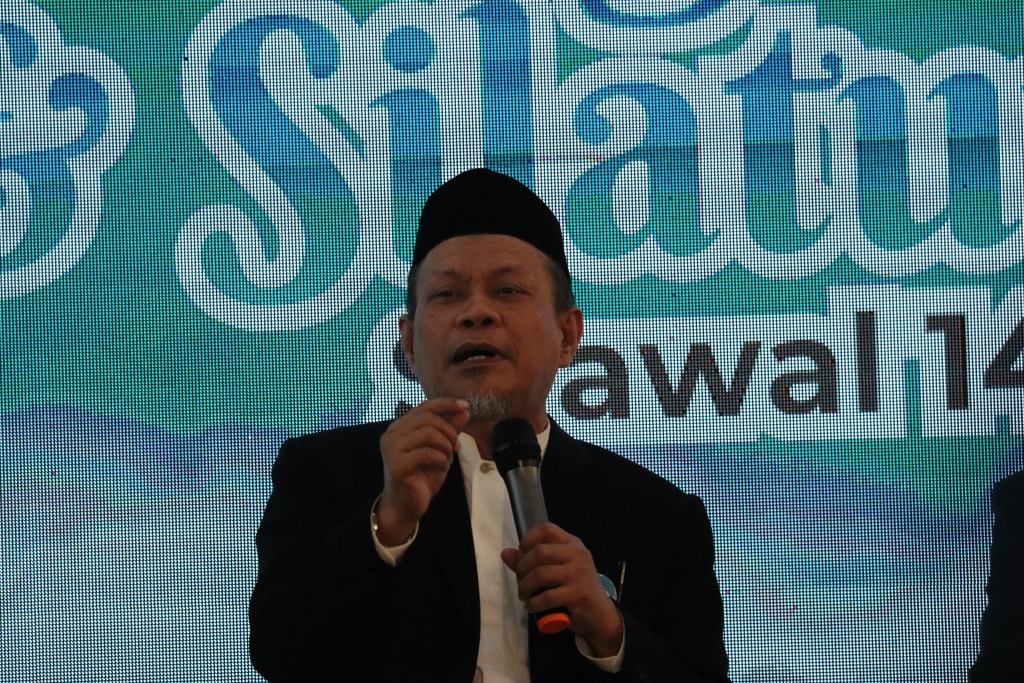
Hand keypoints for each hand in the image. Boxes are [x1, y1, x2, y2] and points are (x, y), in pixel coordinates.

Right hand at [376, 397, 469, 544]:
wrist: (406, 506)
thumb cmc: (422, 476)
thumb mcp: (440, 450)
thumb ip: (450, 430)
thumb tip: (464, 410)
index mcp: (400, 427)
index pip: (425, 407)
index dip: (446, 403)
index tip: (465, 405)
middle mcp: (391, 434)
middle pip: (428, 418)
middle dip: (448, 431)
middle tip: (455, 447)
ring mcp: (391, 449)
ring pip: (428, 433)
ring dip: (445, 446)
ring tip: (447, 459)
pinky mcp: (397, 465)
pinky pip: (427, 453)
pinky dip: (441, 459)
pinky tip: (441, 467)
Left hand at [501, 523, 623, 656]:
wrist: (600, 615)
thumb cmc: (575, 590)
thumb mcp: (556, 571)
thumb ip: (531, 562)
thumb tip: (506, 553)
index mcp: (572, 544)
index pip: (546, 529)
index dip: (527, 539)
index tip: (521, 555)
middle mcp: (577, 554)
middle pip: (540, 552)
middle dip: (522, 569)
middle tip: (521, 582)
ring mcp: (580, 574)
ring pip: (541, 575)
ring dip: (525, 587)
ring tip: (524, 596)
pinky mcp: (579, 594)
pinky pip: (547, 597)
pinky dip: (533, 603)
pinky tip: (531, 607)